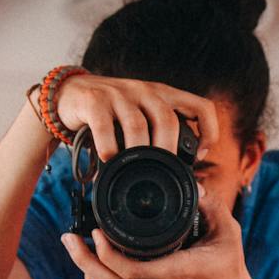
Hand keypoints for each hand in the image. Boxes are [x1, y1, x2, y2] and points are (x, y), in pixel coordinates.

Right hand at [54, 74, 221, 162]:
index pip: (201, 106)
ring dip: (138, 151)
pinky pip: (104, 125)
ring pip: (137, 124)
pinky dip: (108, 145)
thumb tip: (194, 187)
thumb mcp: (142, 119)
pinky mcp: (94, 101)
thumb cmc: (113, 114)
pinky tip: (108, 159)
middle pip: (167, 120)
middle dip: (167, 150)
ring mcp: (119, 94)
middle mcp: (145, 92)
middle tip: (161, 172)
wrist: (70, 92)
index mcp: (164, 96)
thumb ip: (162, 142)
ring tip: (132, 169)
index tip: (198, 156)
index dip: (208, 131)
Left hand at [60, 181, 254, 278]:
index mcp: (178, 273)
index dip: (106, 253)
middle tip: (69, 236)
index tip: (96, 230)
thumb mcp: (228, 234)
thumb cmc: (228, 269)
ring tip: (72, 244)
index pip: (131, 270)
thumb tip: (195, 184)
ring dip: (84, 267)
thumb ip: (213, 207)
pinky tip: (89, 258)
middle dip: (82, 259)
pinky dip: (97, 275)